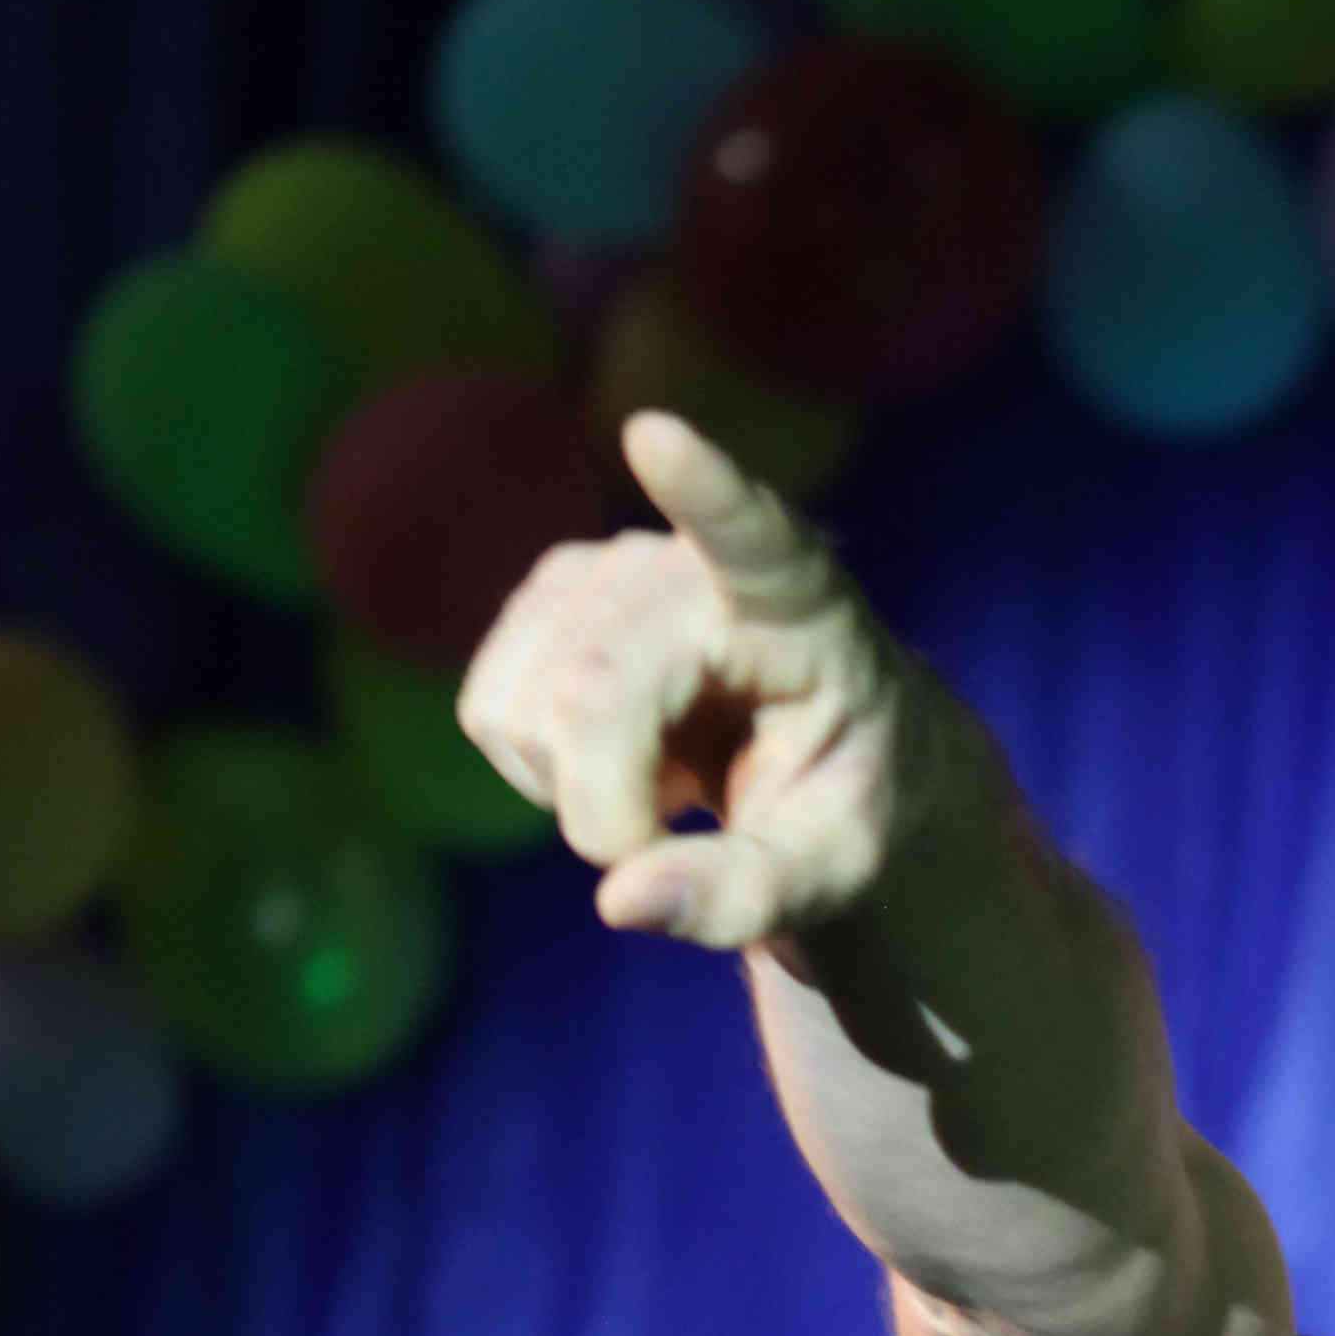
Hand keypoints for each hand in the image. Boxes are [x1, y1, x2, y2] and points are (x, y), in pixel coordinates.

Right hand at [455, 408, 998, 950]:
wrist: (819, 753)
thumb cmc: (844, 799)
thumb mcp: (833, 872)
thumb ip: (744, 897)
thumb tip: (621, 901)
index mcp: (802, 603)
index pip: (754, 537)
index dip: (704, 490)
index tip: (657, 434)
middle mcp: (690, 561)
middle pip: (590, 694)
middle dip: (607, 812)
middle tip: (677, 844)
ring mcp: (607, 567)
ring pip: (522, 711)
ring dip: (576, 790)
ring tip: (670, 778)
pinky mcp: (548, 595)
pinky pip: (490, 713)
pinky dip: (542, 771)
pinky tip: (619, 755)